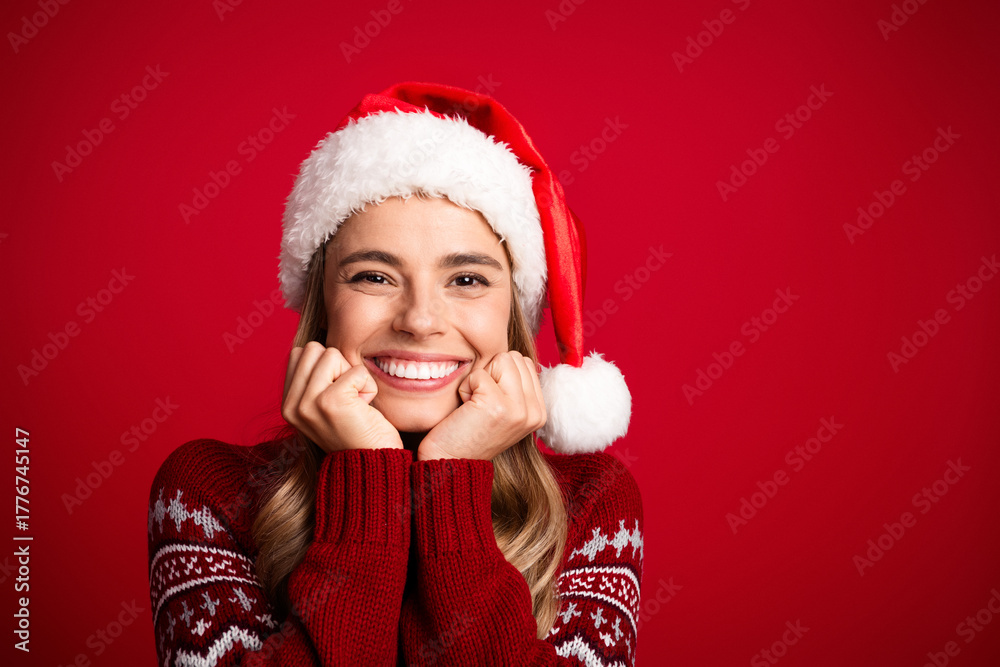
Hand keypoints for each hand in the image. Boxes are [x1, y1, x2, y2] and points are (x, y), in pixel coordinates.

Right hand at [281, 341, 402, 452]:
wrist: (372, 466)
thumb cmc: (357, 430)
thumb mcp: (323, 404)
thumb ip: (313, 378)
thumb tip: (316, 345)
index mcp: (288, 404)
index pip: (300, 353)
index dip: (326, 366)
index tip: (336, 394)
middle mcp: (292, 405)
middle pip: (314, 349)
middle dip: (338, 366)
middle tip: (348, 397)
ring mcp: (308, 403)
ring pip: (331, 354)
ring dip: (353, 375)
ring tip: (355, 402)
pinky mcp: (330, 402)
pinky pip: (355, 370)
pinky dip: (368, 386)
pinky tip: (365, 408)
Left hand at [417, 351, 545, 460]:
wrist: (449, 462)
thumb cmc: (469, 433)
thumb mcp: (503, 411)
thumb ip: (515, 387)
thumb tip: (512, 357)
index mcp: (539, 413)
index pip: (526, 363)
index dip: (501, 374)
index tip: (490, 402)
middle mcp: (534, 412)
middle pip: (515, 358)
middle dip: (492, 372)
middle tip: (480, 403)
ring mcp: (519, 409)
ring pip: (502, 359)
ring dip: (480, 378)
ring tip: (474, 405)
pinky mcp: (498, 406)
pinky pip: (480, 374)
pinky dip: (466, 387)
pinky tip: (465, 409)